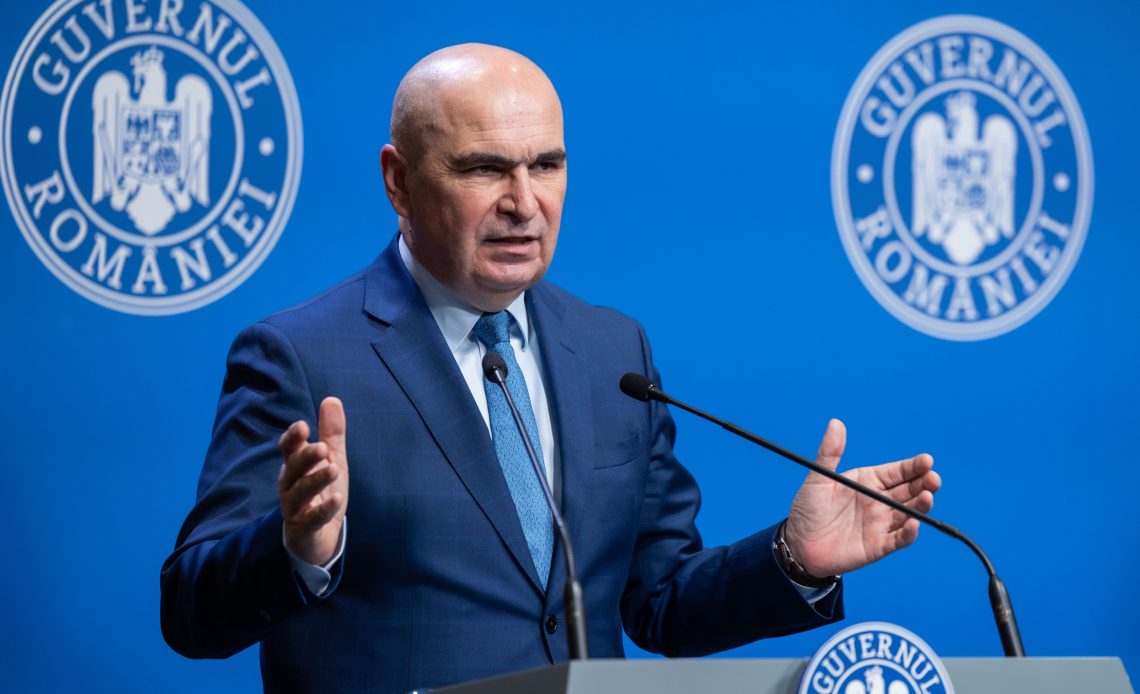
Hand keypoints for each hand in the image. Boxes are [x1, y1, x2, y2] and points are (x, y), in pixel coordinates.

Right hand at [277, 397, 347, 564]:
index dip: (293, 438)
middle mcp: (291, 486)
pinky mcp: (304, 530)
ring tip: (333, 468)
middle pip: (292, 469)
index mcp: (295, 467)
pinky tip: (337, 500)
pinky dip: (323, 510)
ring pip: (300, 493)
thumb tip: (331, 399)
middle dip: (305, 457)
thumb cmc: (321, 493)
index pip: (288, 449)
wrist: (317, 537)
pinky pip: (312, 519)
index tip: (303, 426)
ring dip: (315, 480)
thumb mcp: (331, 461)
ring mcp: (295, 509)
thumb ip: (331, 434)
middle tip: (322, 448)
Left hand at [784, 419, 939, 577]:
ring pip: (908, 513)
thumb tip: (835, 423)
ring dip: (920, 505)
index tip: (927, 460)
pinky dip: (908, 533)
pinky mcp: (878, 546)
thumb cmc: (808, 509)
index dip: (914, 466)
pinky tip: (914, 524)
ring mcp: (881, 524)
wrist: (798, 543)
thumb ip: (829, 453)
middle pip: (909, 491)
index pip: (897, 472)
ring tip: (927, 496)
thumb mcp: (818, 479)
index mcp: (869, 482)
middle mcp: (879, 501)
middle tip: (933, 478)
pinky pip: (898, 540)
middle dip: (924, 484)